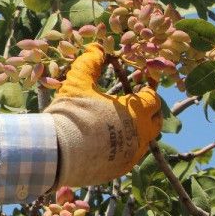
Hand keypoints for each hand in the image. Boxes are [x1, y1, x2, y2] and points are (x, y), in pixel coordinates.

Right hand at [45, 44, 162, 186]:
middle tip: (136, 103)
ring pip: (144, 140)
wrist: (58, 153)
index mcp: (135, 112)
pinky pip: (130, 156)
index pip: (153, 99)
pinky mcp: (120, 169)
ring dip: (137, 130)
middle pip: (156, 121)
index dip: (148, 89)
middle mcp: (140, 135)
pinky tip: (108, 142)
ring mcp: (132, 155)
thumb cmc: (71, 114)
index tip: (141, 84)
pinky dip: (124, 147)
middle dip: (149, 111)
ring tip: (120, 123)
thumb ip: (90, 63)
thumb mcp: (78, 83)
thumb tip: (97, 47)